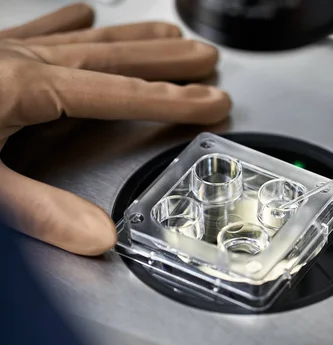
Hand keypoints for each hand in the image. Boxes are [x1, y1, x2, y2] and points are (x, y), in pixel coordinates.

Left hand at [0, 4, 230, 255]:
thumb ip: (39, 211)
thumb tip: (98, 236)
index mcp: (24, 88)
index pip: (121, 95)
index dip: (173, 100)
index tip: (213, 101)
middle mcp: (19, 60)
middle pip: (114, 58)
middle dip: (168, 60)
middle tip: (206, 58)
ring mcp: (3, 50)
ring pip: (87, 40)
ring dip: (134, 38)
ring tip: (169, 33)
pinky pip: (41, 30)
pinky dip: (69, 24)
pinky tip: (84, 14)